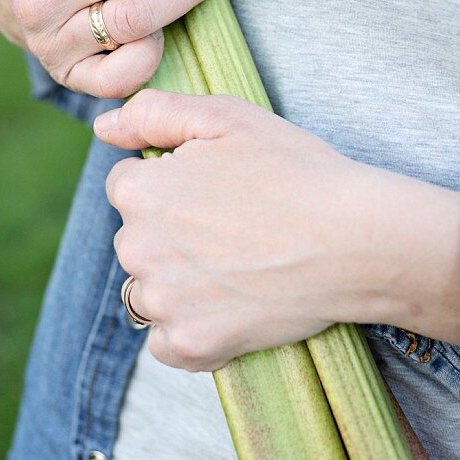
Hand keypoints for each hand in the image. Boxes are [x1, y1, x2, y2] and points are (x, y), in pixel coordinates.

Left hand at [94, 90, 459, 371]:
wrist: (355, 240)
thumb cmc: (293, 169)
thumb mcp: (224, 116)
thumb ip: (152, 113)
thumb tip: (104, 126)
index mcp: (140, 192)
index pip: (127, 185)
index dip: (171, 180)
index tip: (214, 186)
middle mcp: (138, 249)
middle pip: (136, 236)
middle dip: (170, 229)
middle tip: (232, 223)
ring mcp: (164, 303)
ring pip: (148, 288)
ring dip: (176, 280)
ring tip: (234, 264)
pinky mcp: (193, 345)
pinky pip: (166, 341)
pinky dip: (190, 327)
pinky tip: (229, 303)